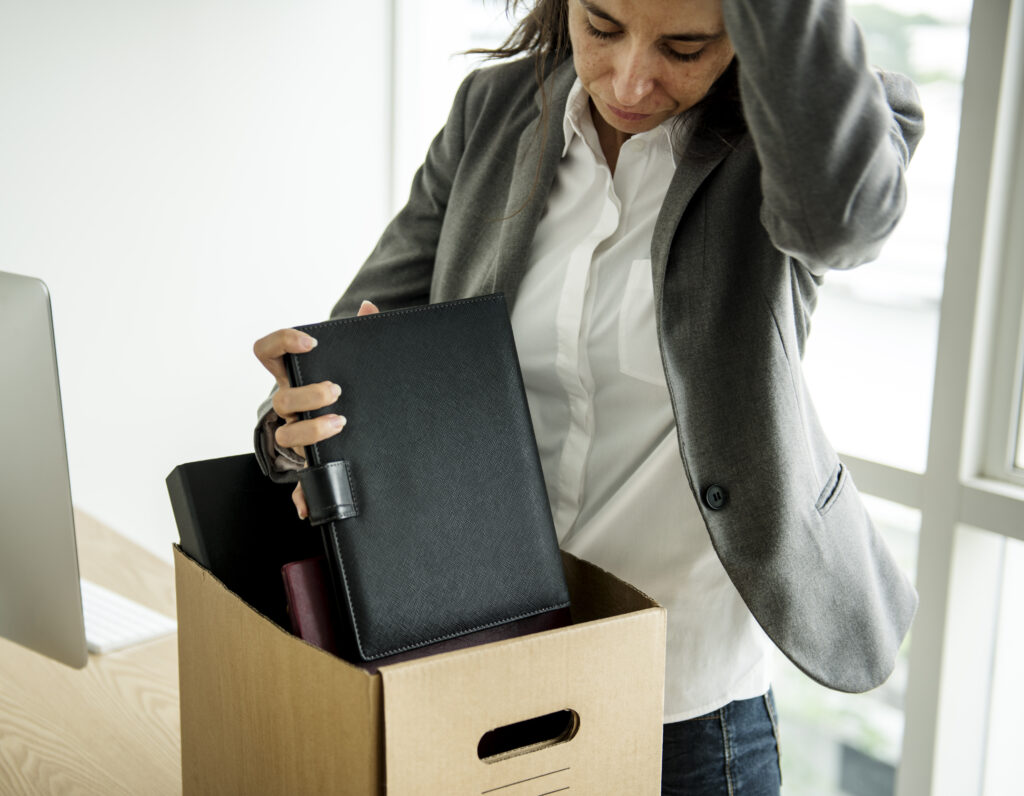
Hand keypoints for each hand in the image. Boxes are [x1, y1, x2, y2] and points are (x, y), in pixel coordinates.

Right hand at [253, 300, 379, 518]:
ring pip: (285, 435)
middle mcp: (290, 406)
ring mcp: (295, 434)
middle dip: (306, 393)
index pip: (268, 352)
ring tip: (338, 425)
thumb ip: (362, 330)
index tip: (311, 342)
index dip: (282, 342)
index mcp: (296, 377)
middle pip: (281, 397)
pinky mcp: (309, 464)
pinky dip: (302, 496)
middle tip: (334, 390)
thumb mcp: (355, 361)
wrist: (353, 428)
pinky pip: (299, 484)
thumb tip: (369, 308)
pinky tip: (308, 506)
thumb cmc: (348, 388)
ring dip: (308, 431)